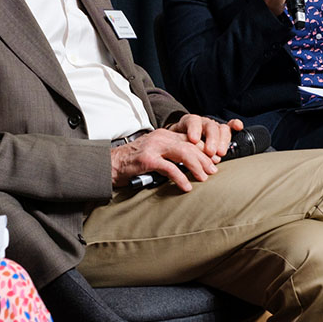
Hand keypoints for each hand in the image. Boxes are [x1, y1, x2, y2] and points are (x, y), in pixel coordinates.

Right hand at [110, 115, 242, 191]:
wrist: (108, 165)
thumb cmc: (131, 162)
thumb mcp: (154, 153)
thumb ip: (170, 155)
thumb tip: (190, 164)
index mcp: (163, 134)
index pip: (189, 139)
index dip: (203, 150)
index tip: (213, 160)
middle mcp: (160, 137)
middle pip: (190, 145)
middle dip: (204, 158)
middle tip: (214, 170)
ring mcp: (154, 147)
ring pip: (184, 153)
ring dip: (197, 166)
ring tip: (204, 178)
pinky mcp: (147, 159)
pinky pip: (170, 168)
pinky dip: (181, 178)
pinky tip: (186, 187)